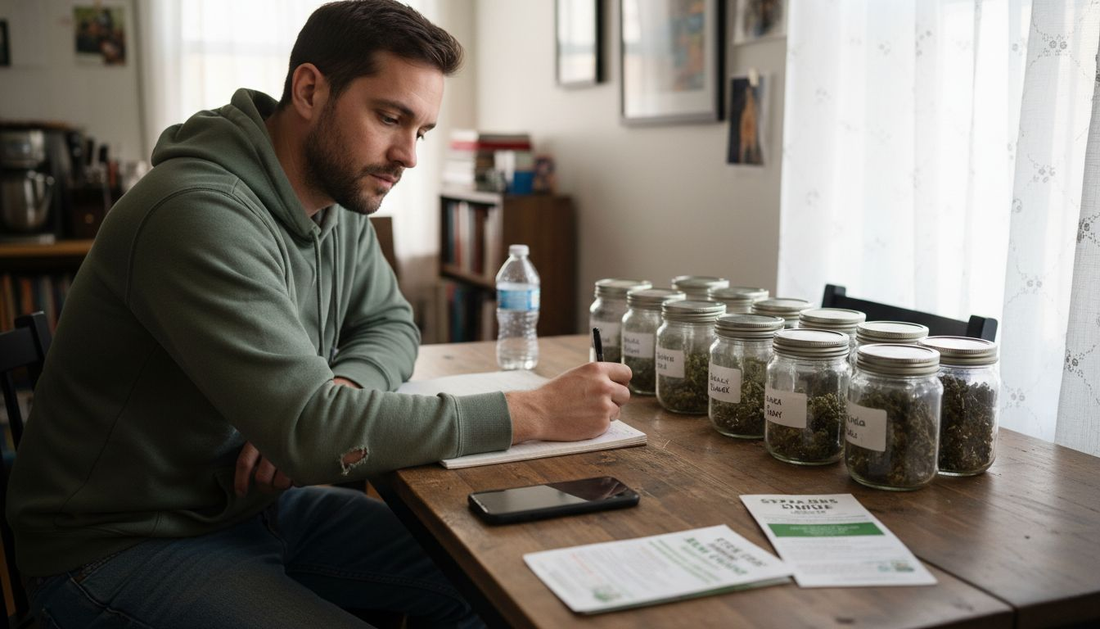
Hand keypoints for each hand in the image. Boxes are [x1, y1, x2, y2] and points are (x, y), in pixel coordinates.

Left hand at [233, 377, 360, 495]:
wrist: (323, 403)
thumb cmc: (293, 419)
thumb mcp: (274, 425)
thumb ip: (262, 444)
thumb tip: (252, 473)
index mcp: (260, 435)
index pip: (245, 462)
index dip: (241, 481)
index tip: (241, 493)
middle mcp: (274, 444)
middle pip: (262, 479)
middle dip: (267, 487)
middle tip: (272, 485)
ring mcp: (292, 452)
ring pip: (281, 483)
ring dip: (284, 483)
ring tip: (290, 471)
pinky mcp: (309, 459)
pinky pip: (299, 481)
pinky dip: (300, 479)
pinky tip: (303, 467)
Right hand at [506, 362, 631, 443]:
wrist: (539, 413)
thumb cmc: (554, 394)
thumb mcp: (577, 375)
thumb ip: (597, 376)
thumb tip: (615, 381)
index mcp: (597, 370)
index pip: (626, 372)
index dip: (622, 380)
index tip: (618, 385)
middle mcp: (604, 386)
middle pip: (626, 393)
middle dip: (616, 399)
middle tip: (601, 402)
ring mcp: (604, 406)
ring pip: (617, 410)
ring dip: (606, 412)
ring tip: (586, 412)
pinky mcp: (602, 423)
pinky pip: (608, 424)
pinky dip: (598, 424)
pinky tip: (582, 420)